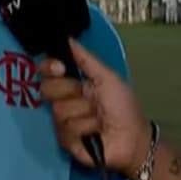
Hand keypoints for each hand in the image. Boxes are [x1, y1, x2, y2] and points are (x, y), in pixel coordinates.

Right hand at [37, 37, 150, 179]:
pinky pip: (65, 130)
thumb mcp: (107, 78)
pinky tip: (95, 134)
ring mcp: (63, 122)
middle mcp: (64, 100)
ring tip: (100, 120)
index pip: (47, 71)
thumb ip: (86, 59)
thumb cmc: (123, 107)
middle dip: (70, 91)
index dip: (48, 67)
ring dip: (85, 114)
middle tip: (91, 99)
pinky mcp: (65, 141)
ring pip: (59, 111)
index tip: (59, 68)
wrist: (133, 138)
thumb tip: (68, 38)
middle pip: (48, 89)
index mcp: (73, 83)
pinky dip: (85, 130)